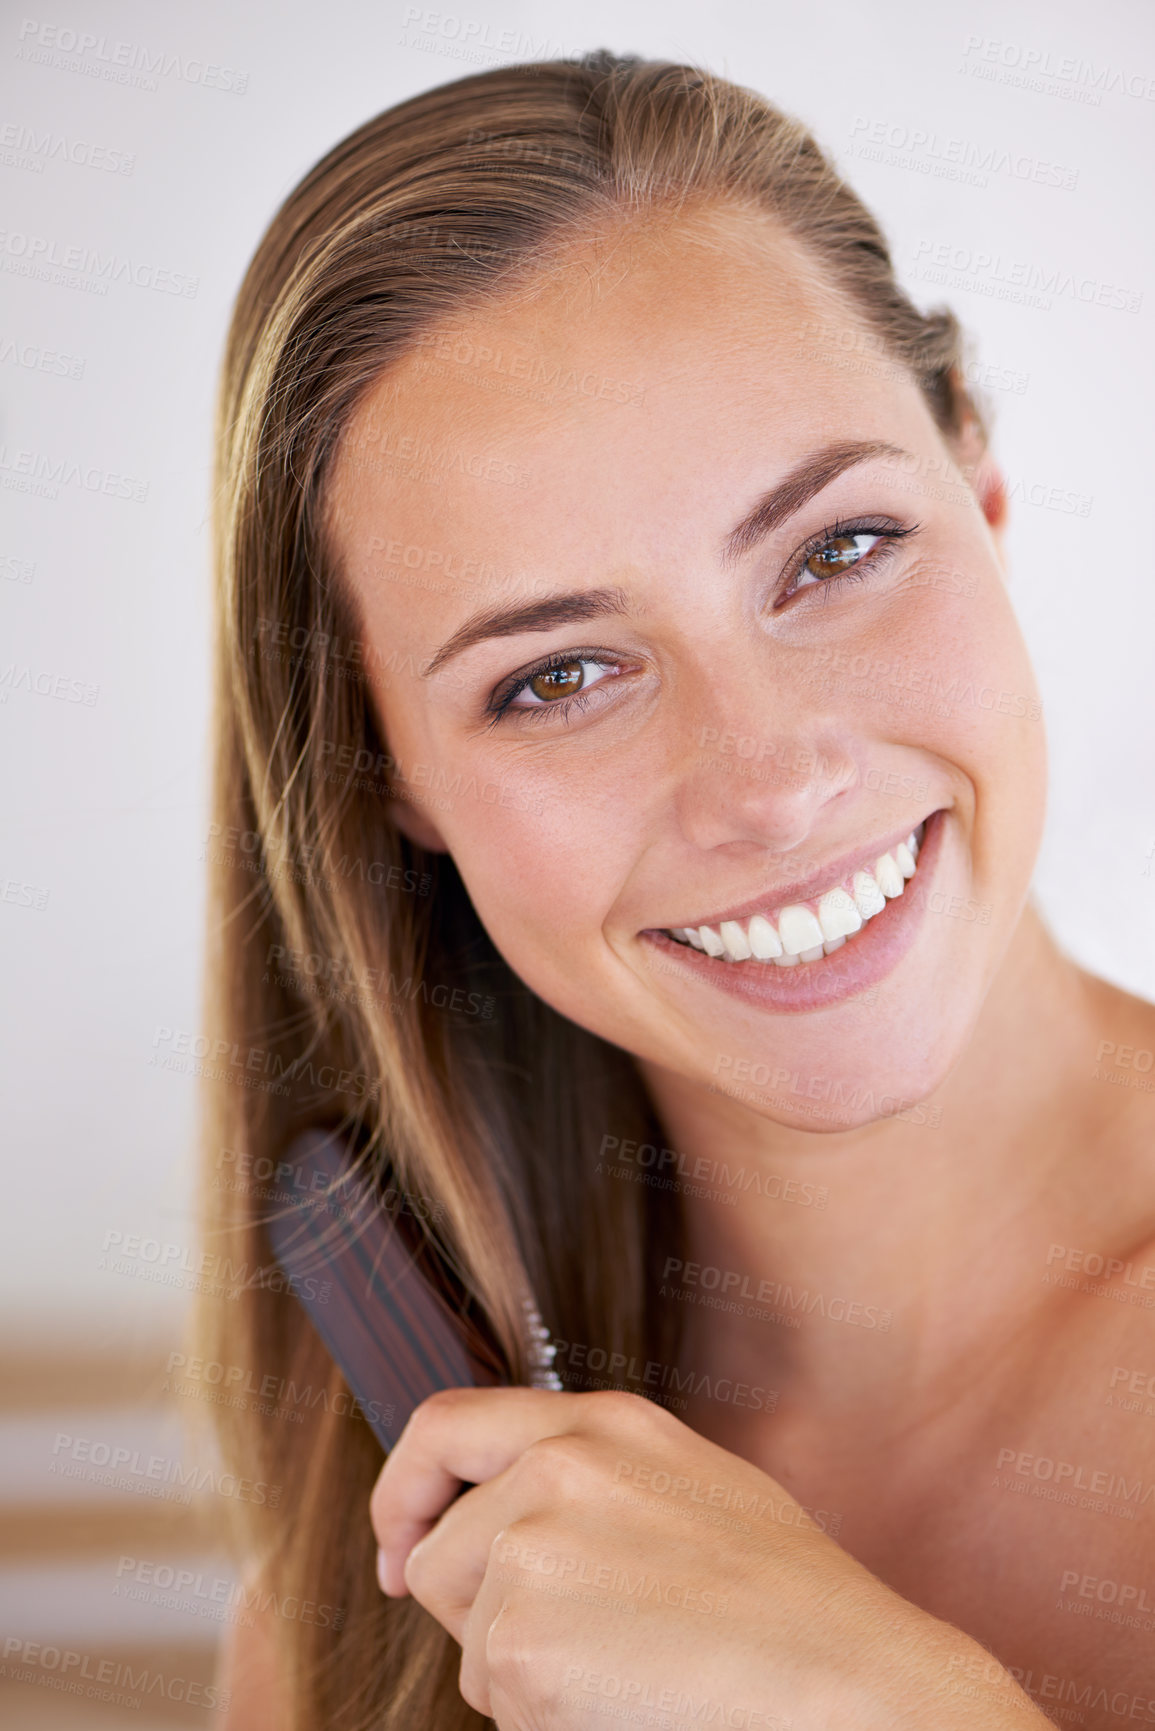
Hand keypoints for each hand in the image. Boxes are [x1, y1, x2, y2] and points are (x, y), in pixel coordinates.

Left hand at [370, 1385, 1047, 1728]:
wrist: (848, 1680)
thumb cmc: (791, 1605)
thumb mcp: (693, 1488)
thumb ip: (598, 1478)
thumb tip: (504, 1511)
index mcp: (605, 1425)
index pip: (446, 1424)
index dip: (403, 1491)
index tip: (400, 1548)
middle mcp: (557, 1467)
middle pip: (440, 1554)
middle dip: (475, 1615)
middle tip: (561, 1652)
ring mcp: (534, 1548)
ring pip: (467, 1640)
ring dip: (521, 1676)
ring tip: (628, 1673)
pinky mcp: (521, 1638)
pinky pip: (495, 1702)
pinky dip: (543, 1720)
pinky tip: (625, 1704)